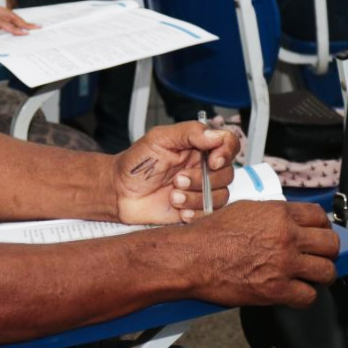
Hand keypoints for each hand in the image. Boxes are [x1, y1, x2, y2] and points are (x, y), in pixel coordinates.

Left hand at [112, 121, 238, 224]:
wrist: (119, 191)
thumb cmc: (136, 163)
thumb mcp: (159, 138)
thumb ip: (189, 132)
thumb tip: (216, 135)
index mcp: (197, 147)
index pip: (228, 144)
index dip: (226, 153)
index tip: (212, 161)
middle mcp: (202, 168)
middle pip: (227, 173)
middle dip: (203, 180)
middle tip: (178, 180)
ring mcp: (200, 190)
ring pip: (220, 196)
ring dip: (197, 197)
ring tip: (173, 195)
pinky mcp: (195, 210)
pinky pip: (210, 214)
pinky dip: (197, 213)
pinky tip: (179, 210)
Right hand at [184, 201, 339, 307]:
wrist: (192, 257)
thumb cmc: (208, 235)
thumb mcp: (242, 210)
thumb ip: (269, 214)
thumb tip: (283, 220)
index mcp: (277, 214)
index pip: (319, 217)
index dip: (322, 226)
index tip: (319, 232)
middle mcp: (286, 236)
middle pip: (330, 244)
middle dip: (327, 250)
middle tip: (319, 255)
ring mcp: (285, 263)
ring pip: (327, 270)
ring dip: (320, 274)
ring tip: (311, 275)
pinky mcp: (278, 289)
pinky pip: (309, 296)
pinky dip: (304, 295)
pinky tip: (295, 291)